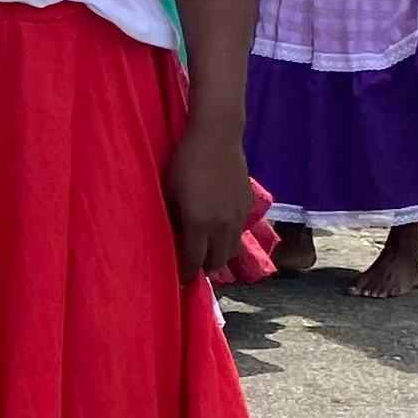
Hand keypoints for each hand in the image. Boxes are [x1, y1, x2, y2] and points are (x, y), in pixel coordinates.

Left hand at [165, 117, 256, 279]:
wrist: (217, 136)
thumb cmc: (185, 161)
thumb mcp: (169, 191)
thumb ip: (172, 217)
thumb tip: (173, 236)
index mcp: (199, 224)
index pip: (194, 261)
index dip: (186, 274)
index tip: (180, 281)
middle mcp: (222, 225)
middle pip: (217, 260)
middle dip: (205, 268)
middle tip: (193, 268)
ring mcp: (239, 215)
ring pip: (232, 248)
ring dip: (220, 255)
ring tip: (209, 254)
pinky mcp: (248, 204)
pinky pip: (241, 230)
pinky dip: (231, 236)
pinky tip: (221, 231)